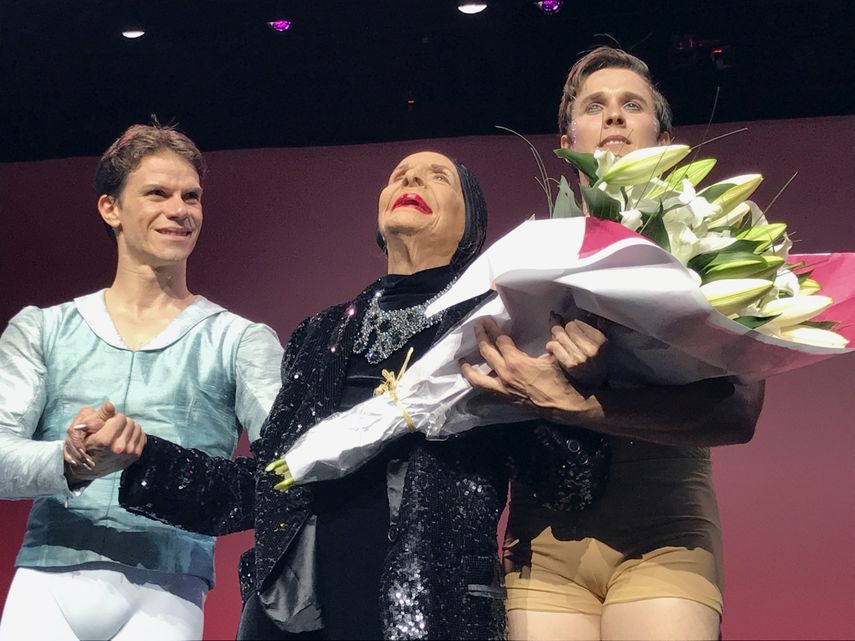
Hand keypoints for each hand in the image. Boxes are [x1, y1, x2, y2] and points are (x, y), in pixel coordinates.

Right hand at [64, 406, 146, 484]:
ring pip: (137, 427)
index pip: (120, 418)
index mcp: (104, 441)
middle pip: (129, 422)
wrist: (90, 467)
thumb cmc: (85, 444)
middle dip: (120, 422)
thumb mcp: (85, 427)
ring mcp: (128, 453)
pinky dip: (134, 434)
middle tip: (111, 429)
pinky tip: (125, 438)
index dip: (113, 418)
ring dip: (128, 427)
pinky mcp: (135, 456)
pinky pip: (142, 435)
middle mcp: (118, 449)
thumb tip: (110, 405)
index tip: (106, 424)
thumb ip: (99, 415)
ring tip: (118, 434)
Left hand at [460, 316, 593, 412]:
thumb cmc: (564, 380)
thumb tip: (553, 316)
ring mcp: (503, 389)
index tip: (487, 320)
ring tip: (462, 360)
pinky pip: (487, 392)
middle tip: (477, 327)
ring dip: (468, 368)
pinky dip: (478, 386)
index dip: (492, 328)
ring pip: (478, 378)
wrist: (568, 407)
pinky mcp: (506, 399)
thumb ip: (553, 336)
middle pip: (486, 352)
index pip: (499, 340)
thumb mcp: (558, 355)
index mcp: (517, 362)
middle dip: (480, 337)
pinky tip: (475, 382)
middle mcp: (505, 374)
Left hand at [547, 312, 607, 386]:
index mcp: (600, 339)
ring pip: (560, 335)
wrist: (593, 381)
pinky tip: (551, 349)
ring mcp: (580, 356)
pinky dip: (551, 346)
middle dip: (564, 329)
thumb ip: (594, 326)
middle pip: (569, 327)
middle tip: (562, 334)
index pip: (578, 322)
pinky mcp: (570, 364)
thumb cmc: (594, 358)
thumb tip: (581, 314)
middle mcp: (591, 348)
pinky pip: (554, 346)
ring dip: (555, 336)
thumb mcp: (599, 342)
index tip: (571, 330)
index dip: (572, 325)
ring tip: (556, 340)